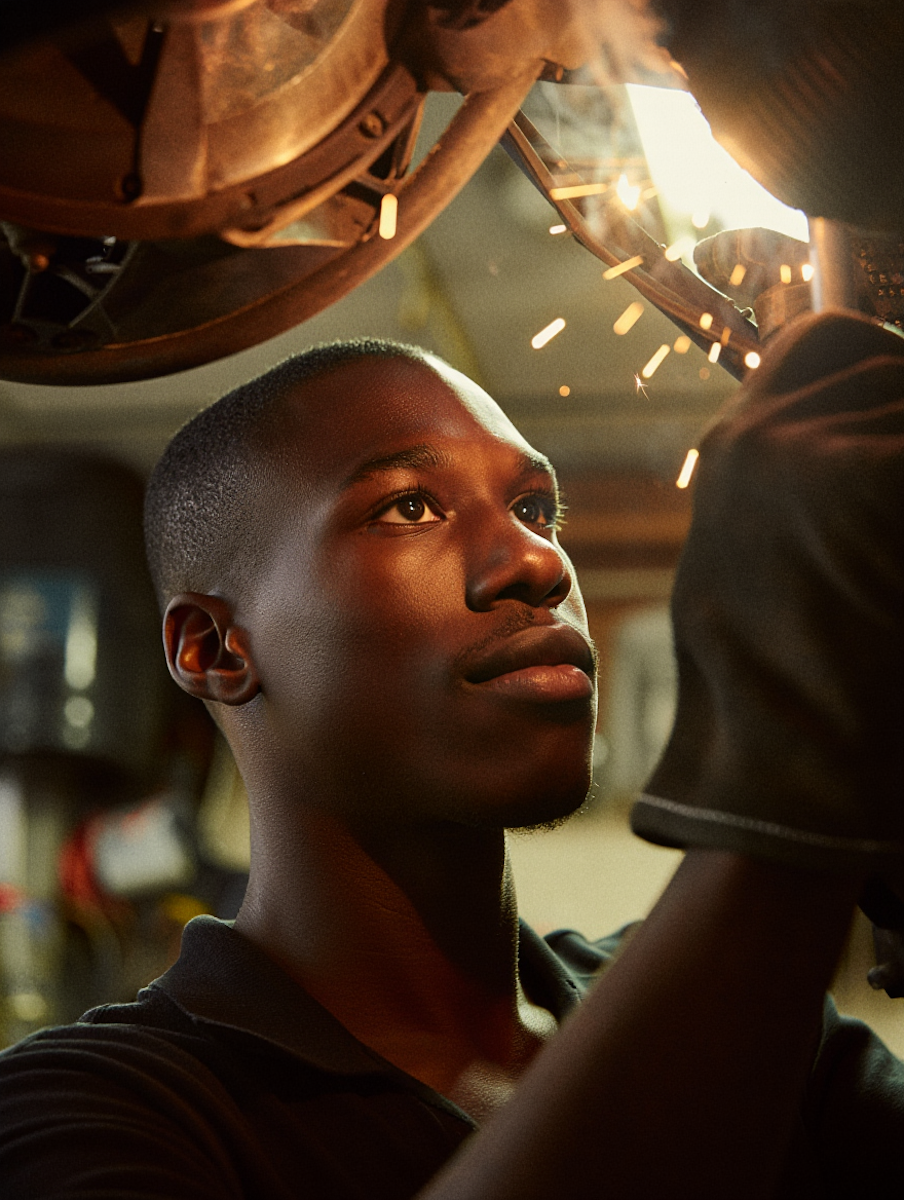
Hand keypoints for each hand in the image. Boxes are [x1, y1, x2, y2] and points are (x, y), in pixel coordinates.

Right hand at [632, 310, 903, 875]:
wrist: (782, 759)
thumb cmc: (775, 679)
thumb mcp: (757, 556)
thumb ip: (799, 478)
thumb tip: (864, 436)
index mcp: (735, 449)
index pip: (824, 337)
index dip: (883, 357)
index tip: (901, 405)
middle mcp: (765, 435)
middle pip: (893, 362)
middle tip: (893, 512)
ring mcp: (816, 451)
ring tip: (889, 555)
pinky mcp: (873, 475)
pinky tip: (896, 569)